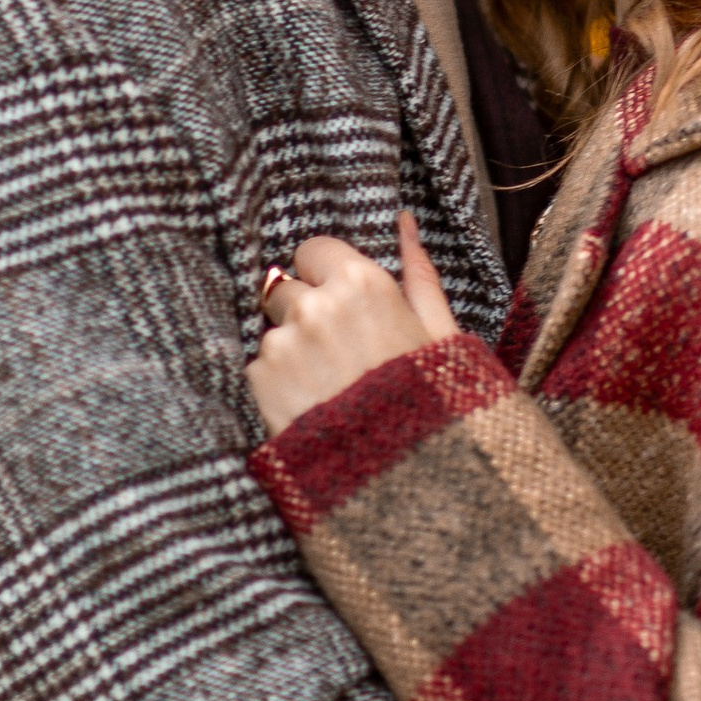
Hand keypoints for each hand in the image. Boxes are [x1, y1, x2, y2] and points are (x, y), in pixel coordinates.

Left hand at [247, 212, 458, 432]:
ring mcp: (282, 345)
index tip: (343, 305)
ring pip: (275, 333)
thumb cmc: (432, 403)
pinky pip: (262, 369)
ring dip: (294, 353)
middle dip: (306, 313)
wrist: (400, 477)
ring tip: (332, 390)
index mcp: (362, 284)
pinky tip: (315, 408)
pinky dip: (281, 386)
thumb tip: (405, 222)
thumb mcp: (440, 333)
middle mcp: (315, 307)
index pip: (313, 249)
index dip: (327, 276)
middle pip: (286, 289)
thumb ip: (417, 271)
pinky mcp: (259, 383)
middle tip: (340, 355)